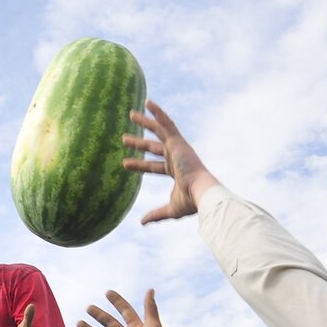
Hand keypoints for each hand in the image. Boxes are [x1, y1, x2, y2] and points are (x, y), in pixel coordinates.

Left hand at [122, 100, 220, 224]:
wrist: (201, 192)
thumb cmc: (191, 202)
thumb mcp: (171, 209)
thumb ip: (156, 214)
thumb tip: (142, 222)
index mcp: (176, 172)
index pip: (154, 167)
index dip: (139, 166)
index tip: (125, 164)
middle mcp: (176, 157)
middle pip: (153, 148)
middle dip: (139, 144)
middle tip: (124, 139)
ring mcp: (177, 148)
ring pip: (158, 132)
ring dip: (144, 123)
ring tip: (130, 114)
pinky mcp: (177, 142)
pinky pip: (166, 123)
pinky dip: (158, 112)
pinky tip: (148, 103)